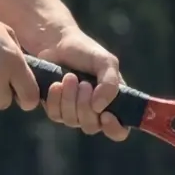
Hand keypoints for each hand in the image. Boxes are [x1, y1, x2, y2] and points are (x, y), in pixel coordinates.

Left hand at [31, 27, 128, 141]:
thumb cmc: (86, 52)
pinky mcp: (56, 109)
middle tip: (84, 83)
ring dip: (70, 99)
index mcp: (114, 104)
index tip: (106, 115)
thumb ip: (110, 83)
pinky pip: (56, 115)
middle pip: (92, 127)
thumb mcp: (106, 62)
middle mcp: (95, 113)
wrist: (57, 43)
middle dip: (85, 106)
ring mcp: (75, 113)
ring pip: (72, 121)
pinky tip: (56, 84)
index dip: (114, 129)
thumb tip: (99, 107)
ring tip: (69, 77)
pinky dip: (56, 99)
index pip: (119, 131)